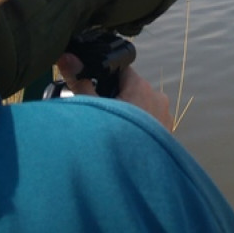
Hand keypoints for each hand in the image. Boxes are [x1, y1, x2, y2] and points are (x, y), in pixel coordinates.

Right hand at [56, 53, 173, 131]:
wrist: (134, 176)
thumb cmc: (113, 139)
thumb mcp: (91, 108)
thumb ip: (80, 82)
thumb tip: (66, 57)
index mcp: (140, 86)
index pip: (121, 70)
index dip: (105, 76)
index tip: (94, 87)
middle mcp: (157, 97)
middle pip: (130, 88)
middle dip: (115, 97)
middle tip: (100, 114)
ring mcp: (164, 116)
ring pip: (140, 106)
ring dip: (127, 113)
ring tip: (111, 129)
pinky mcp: (166, 133)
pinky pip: (149, 122)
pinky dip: (137, 127)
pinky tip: (124, 139)